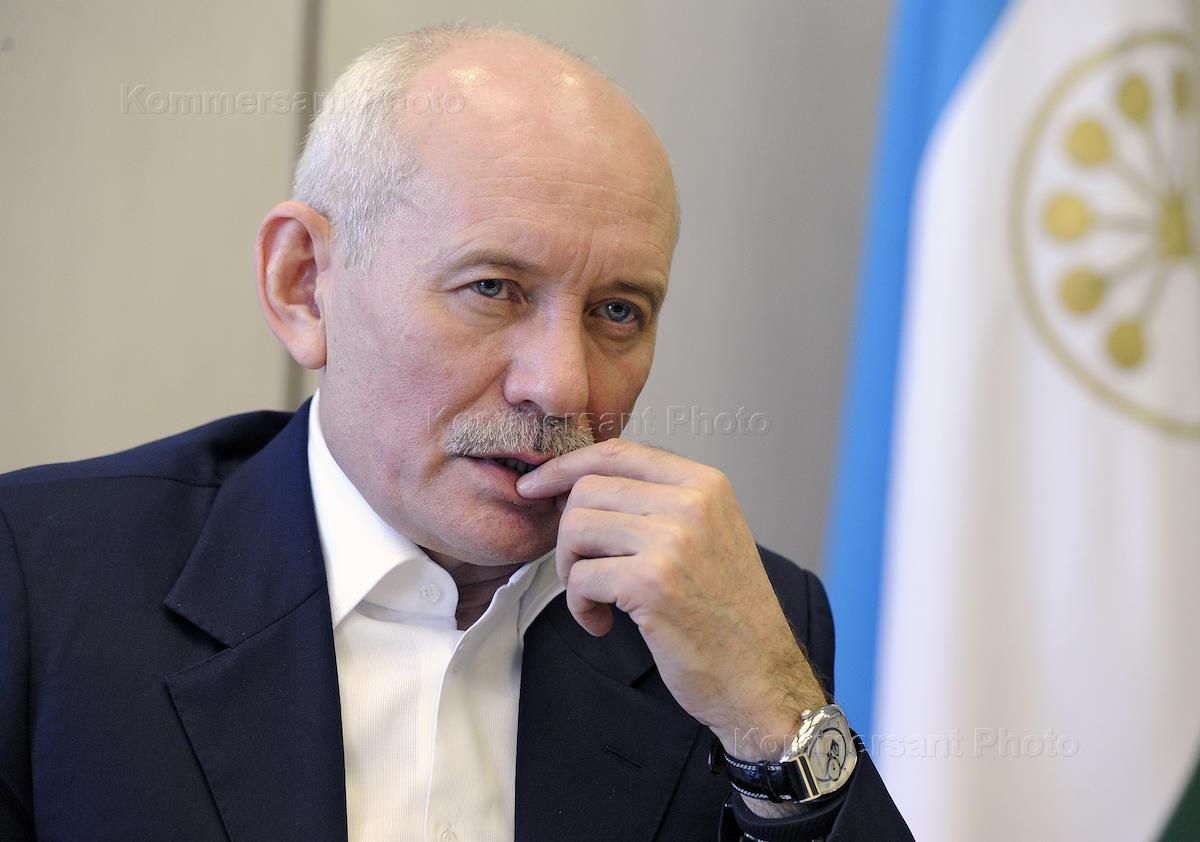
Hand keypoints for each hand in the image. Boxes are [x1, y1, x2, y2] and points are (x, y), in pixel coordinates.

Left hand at [515, 438, 827, 763]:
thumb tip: (580, 485)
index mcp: (705, 484)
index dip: (565, 467)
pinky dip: (579, 606)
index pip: (617, 452)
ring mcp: (673, 540)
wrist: (760, 676)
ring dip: (570, 569)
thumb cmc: (726, 613)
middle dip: (569, 533)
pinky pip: (580, 578)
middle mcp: (692, 502)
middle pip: (588, 489)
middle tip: (582, 570)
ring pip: (576, 528)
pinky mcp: (652, 582)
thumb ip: (658, 502)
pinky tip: (602, 623)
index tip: (536, 486)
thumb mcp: (708, 535)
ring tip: (595, 598)